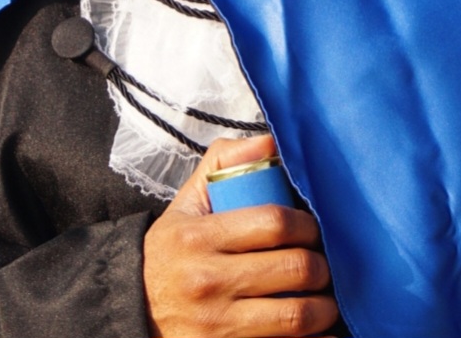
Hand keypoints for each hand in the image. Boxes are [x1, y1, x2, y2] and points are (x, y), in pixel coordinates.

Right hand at [143, 134, 338, 336]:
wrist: (135, 308)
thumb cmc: (172, 250)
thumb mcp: (187, 203)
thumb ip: (224, 162)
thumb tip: (270, 141)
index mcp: (199, 237)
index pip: (275, 222)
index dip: (307, 223)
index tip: (312, 228)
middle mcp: (208, 281)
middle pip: (294, 268)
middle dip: (323, 264)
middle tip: (325, 262)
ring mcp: (217, 326)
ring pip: (297, 315)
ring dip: (325, 306)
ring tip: (325, 296)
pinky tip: (318, 331)